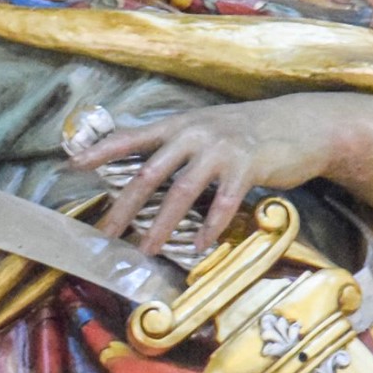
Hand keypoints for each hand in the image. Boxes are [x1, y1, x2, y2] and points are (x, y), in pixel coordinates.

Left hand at [72, 95, 345, 254]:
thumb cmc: (248, 132)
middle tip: (106, 233)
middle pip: (149, 173)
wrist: (300, 124)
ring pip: (181, 192)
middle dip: (124, 207)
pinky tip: (199, 247)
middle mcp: (194, 133)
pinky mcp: (247, 166)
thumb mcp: (207, 128)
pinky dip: (209, 228)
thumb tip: (144, 174)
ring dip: (161, 225)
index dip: (100, 150)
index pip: (131, 136)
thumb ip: (177, 146)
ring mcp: (221, 149)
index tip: (72, 166)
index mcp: (179, 124)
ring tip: (146, 249)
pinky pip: (222, 204)